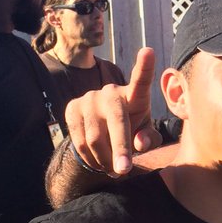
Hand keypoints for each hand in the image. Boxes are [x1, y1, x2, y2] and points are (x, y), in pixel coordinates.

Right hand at [66, 48, 158, 175]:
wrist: (102, 132)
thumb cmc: (132, 130)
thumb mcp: (145, 135)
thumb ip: (149, 138)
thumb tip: (140, 143)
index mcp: (135, 95)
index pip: (141, 80)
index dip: (145, 66)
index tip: (148, 51)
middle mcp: (111, 92)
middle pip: (116, 120)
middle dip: (120, 148)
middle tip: (124, 171)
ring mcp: (89, 98)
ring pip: (95, 138)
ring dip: (105, 159)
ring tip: (113, 169)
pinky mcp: (72, 108)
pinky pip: (79, 141)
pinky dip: (90, 158)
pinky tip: (98, 162)